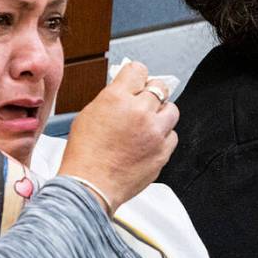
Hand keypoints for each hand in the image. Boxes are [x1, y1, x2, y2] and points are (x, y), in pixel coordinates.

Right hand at [57, 61, 178, 210]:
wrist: (90, 186)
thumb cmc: (84, 155)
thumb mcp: (89, 115)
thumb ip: (111, 100)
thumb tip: (124, 93)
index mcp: (117, 98)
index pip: (138, 70)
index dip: (137, 76)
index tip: (137, 81)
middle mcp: (140, 111)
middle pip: (160, 87)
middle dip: (152, 93)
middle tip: (145, 101)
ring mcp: (155, 132)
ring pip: (172, 110)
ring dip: (161, 114)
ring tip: (148, 124)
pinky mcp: (163, 151)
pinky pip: (172, 136)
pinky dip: (163, 137)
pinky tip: (149, 142)